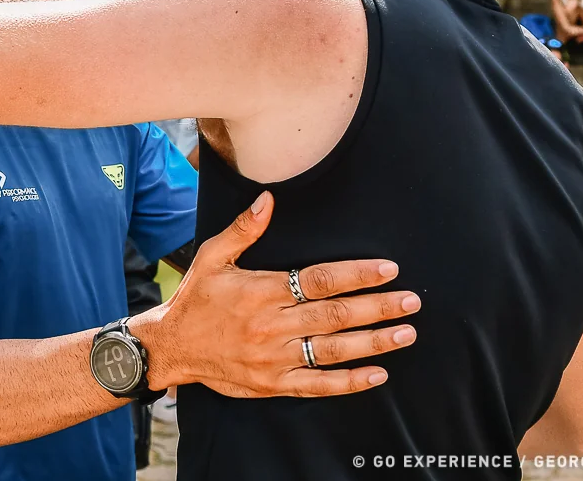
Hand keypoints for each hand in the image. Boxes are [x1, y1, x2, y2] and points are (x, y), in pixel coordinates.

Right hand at [130, 192, 418, 397]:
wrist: (172, 346)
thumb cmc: (196, 298)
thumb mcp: (212, 257)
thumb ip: (243, 230)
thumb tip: (268, 200)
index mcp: (261, 291)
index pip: (319, 280)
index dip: (357, 274)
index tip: (387, 269)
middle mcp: (271, 325)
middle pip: (335, 315)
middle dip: (378, 307)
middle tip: (410, 301)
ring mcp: (274, 357)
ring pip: (333, 350)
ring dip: (373, 342)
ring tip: (405, 333)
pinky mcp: (274, 382)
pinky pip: (318, 384)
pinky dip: (349, 381)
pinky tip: (378, 373)